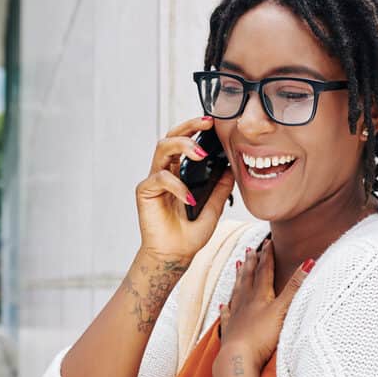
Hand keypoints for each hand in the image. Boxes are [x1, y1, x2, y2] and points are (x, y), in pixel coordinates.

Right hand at [135, 116, 235, 261]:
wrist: (175, 255)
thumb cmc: (189, 234)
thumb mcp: (213, 208)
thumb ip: (220, 189)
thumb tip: (232, 169)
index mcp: (179, 172)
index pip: (185, 141)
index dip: (196, 128)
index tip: (213, 121)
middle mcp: (165, 171)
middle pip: (170, 136)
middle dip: (188, 126)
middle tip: (207, 123)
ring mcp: (154, 179)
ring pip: (162, 148)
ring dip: (182, 145)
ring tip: (200, 154)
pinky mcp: (145, 191)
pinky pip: (160, 178)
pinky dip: (177, 186)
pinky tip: (189, 199)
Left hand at [217, 238, 314, 369]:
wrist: (238, 357)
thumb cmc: (262, 335)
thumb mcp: (283, 309)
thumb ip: (296, 287)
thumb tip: (310, 261)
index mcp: (260, 296)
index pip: (264, 271)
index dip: (267, 256)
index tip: (267, 242)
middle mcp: (246, 302)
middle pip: (249, 278)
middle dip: (251, 263)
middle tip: (249, 249)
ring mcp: (236, 316)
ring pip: (237, 292)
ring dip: (239, 278)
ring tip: (237, 266)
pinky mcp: (231, 331)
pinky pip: (227, 315)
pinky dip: (226, 308)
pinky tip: (223, 305)